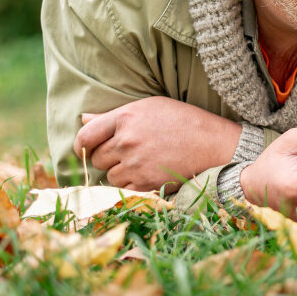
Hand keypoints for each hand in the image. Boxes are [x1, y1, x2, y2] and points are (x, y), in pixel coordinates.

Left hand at [73, 97, 241, 192]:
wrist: (214, 143)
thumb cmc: (183, 120)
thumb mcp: (149, 107)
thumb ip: (113, 116)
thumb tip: (82, 120)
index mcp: (126, 117)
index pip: (85, 137)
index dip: (82, 146)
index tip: (86, 149)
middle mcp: (127, 141)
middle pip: (97, 158)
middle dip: (108, 157)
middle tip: (130, 152)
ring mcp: (135, 164)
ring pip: (110, 175)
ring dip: (121, 171)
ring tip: (143, 161)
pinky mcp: (145, 183)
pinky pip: (123, 188)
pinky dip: (132, 183)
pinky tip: (148, 172)